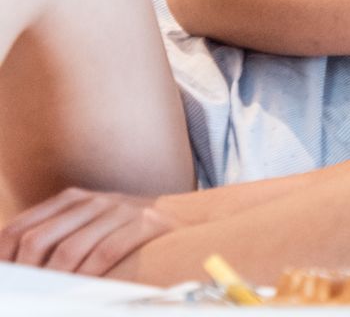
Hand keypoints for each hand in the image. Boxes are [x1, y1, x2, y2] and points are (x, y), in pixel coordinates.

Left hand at [0, 188, 179, 276]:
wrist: (186, 215)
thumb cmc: (128, 229)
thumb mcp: (89, 224)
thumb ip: (57, 237)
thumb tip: (18, 267)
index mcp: (70, 200)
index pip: (19, 228)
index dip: (4, 257)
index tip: (7, 281)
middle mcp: (92, 201)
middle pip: (39, 239)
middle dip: (26, 272)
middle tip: (27, 293)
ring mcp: (119, 210)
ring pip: (70, 248)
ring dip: (55, 278)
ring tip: (50, 296)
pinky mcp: (145, 223)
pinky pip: (107, 251)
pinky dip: (89, 274)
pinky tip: (83, 288)